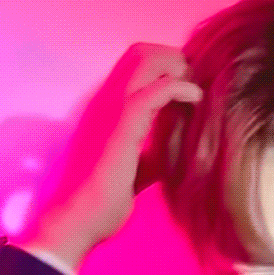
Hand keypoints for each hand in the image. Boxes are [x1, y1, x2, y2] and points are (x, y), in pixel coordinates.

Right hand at [20, 44, 201, 270]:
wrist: (76, 222)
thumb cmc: (101, 203)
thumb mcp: (134, 172)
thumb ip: (152, 155)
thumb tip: (176, 153)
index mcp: (105, 110)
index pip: (134, 66)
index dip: (165, 66)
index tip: (189, 84)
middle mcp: (105, 101)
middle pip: (140, 52)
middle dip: (175, 58)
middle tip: (196, 83)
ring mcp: (110, 110)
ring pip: (145, 60)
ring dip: (178, 67)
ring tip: (197, 90)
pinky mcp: (122, 126)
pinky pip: (155, 91)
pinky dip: (180, 87)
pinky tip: (196, 99)